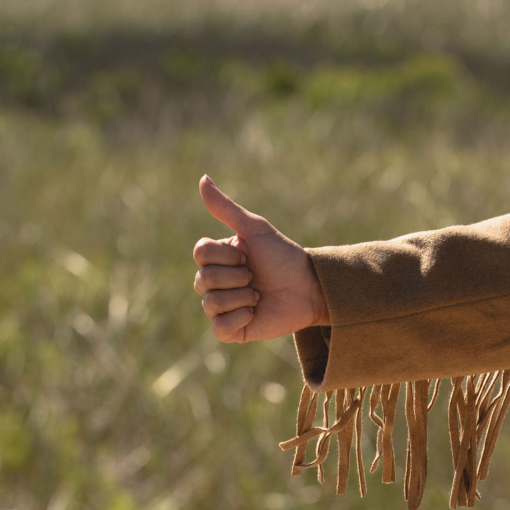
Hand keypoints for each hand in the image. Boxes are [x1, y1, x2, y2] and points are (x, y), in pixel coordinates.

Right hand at [192, 176, 330, 343]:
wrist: (309, 287)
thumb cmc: (284, 256)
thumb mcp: (255, 229)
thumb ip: (226, 208)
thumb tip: (202, 179)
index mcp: (218, 258)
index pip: (200, 254)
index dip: (225, 255)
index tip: (248, 255)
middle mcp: (216, 283)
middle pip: (203, 279)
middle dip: (236, 276)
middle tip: (257, 276)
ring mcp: (223, 308)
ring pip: (211, 304)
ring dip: (240, 297)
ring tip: (258, 294)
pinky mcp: (234, 330)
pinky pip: (219, 328)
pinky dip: (239, 318)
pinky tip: (255, 312)